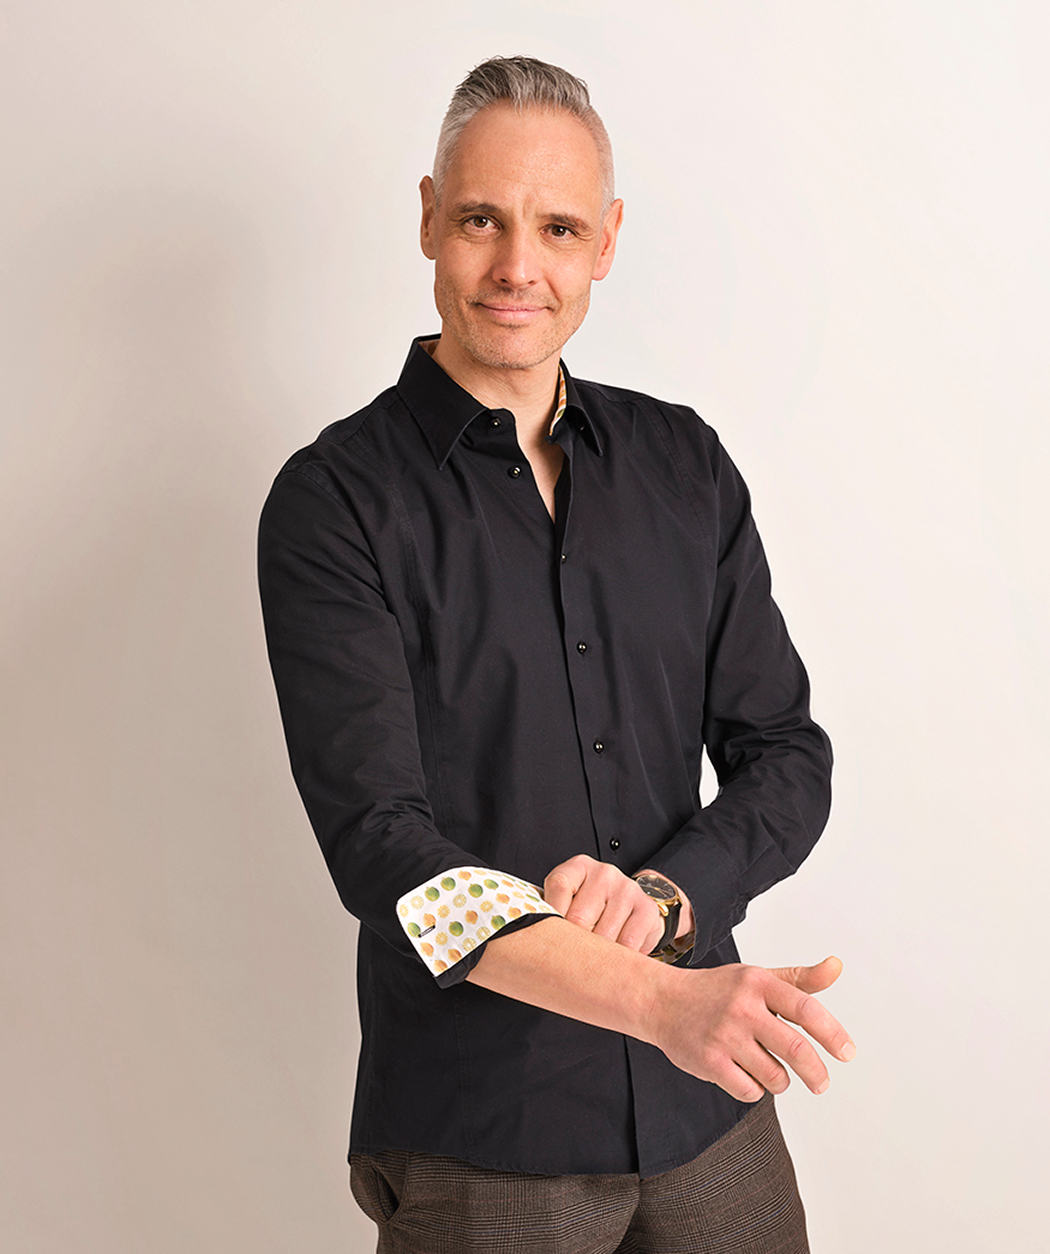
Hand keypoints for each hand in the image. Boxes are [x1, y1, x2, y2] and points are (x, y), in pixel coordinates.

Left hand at [544, 854, 664, 954]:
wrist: (633, 910)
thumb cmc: (591, 910)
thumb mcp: (568, 903)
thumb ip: (551, 913)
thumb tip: (531, 939)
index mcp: (578, 867)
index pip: (559, 885)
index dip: (550, 916)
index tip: (545, 938)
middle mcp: (604, 873)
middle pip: (579, 917)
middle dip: (572, 945)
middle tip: (568, 959)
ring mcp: (627, 889)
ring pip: (603, 934)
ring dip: (596, 956)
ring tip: (591, 961)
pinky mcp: (646, 909)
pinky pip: (628, 944)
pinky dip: (617, 958)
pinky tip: (613, 957)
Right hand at [651, 956, 853, 1102]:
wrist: (661, 1000)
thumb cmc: (717, 991)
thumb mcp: (757, 978)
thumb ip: (799, 979)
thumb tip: (837, 966)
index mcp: (758, 983)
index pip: (806, 1008)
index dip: (833, 1033)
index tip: (847, 1053)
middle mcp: (742, 1007)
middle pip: (796, 1050)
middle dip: (817, 1073)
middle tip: (822, 1083)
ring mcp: (725, 1035)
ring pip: (775, 1076)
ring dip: (782, 1081)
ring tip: (774, 1074)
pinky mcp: (710, 1061)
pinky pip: (750, 1090)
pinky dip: (756, 1089)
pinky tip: (746, 1075)